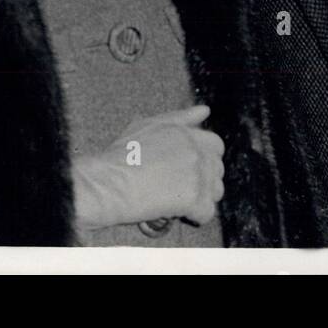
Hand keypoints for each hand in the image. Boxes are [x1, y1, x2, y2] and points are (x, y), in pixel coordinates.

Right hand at [71, 105, 224, 232]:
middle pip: (217, 170)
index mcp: (188, 134)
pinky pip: (207, 213)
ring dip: (201, 198)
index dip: (204, 159)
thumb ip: (181, 117)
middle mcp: (197, 151)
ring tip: (179, 200)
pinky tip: (179, 213)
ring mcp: (198, 175)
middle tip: (180, 187)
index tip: (190, 169)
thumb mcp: (149, 125)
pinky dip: (195, 217)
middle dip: (204, 179)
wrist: (109, 183)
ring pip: (216, 192)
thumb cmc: (122, 156)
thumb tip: (204, 110)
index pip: (215, 145)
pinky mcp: (194, 198)